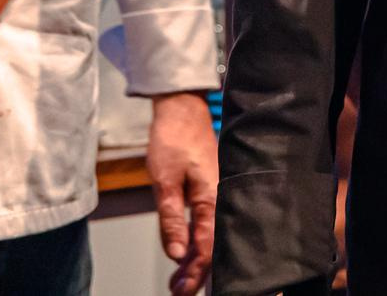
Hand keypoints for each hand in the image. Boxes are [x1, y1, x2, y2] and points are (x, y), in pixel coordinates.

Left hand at [147, 91, 217, 295]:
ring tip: (179, 279)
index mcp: (213, 198)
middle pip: (214, 246)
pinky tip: (186, 252)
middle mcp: (222, 198)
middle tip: (179, 290)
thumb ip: (171, 219)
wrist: (181, 109)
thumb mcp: (164, 181)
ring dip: (196, 259)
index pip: (207, 247)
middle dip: (197, 272)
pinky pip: (210, 222)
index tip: (181, 291)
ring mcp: (219, 193)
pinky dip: (198, 240)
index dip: (194, 273)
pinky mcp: (213, 189)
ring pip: (212, 236)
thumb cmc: (173, 138)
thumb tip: (175, 253)